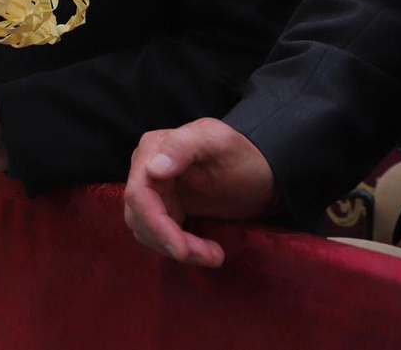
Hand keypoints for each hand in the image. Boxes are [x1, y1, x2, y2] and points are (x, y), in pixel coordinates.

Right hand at [123, 118, 277, 267]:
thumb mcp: (219, 143)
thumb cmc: (243, 155)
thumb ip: (184, 146)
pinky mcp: (164, 210)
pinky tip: (207, 249)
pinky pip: (159, 236)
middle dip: (172, 242)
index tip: (182, 250)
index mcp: (152, 149)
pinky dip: (181, 248)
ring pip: (147, 231)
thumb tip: (152, 169)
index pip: (139, 194)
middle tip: (211, 256)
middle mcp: (145, 170)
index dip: (156, 225)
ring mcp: (153, 192)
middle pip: (140, 217)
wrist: (262, 172)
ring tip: (214, 254)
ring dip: (178, 249)